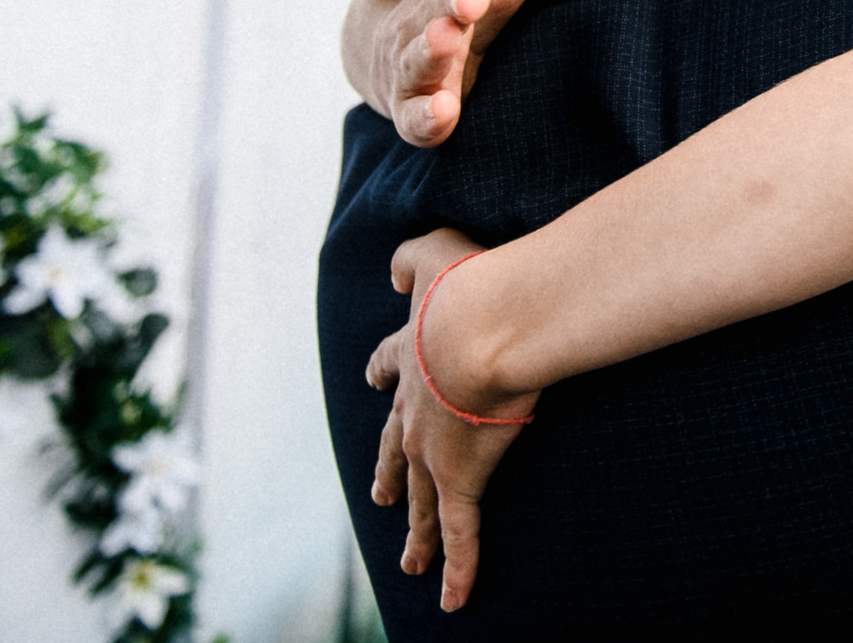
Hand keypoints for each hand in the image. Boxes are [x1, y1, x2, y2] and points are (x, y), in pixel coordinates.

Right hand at [348, 0, 582, 146]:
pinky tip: (443, 112)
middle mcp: (418, 24)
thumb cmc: (471, 10)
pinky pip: (415, 118)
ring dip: (429, 50)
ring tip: (446, 38)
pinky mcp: (412, 113)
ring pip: (416, 59)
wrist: (403, 64)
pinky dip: (426, 117)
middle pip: (429, 9)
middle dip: (449, 1)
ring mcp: (412, 69)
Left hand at [368, 229, 539, 612]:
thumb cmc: (465, 286)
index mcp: (408, 358)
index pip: (387, 368)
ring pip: (420, 502)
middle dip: (388, 474)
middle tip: (379, 496)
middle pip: (393, 452)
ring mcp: (433, 452)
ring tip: (407, 561)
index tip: (373, 379)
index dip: (382, 374)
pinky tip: (452, 602)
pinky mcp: (460, 481)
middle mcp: (411, 413)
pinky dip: (458, 570)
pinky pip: (460, 535)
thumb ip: (409, 258)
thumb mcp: (431, 250)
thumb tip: (394, 272)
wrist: (479, 328)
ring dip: (414, 534)